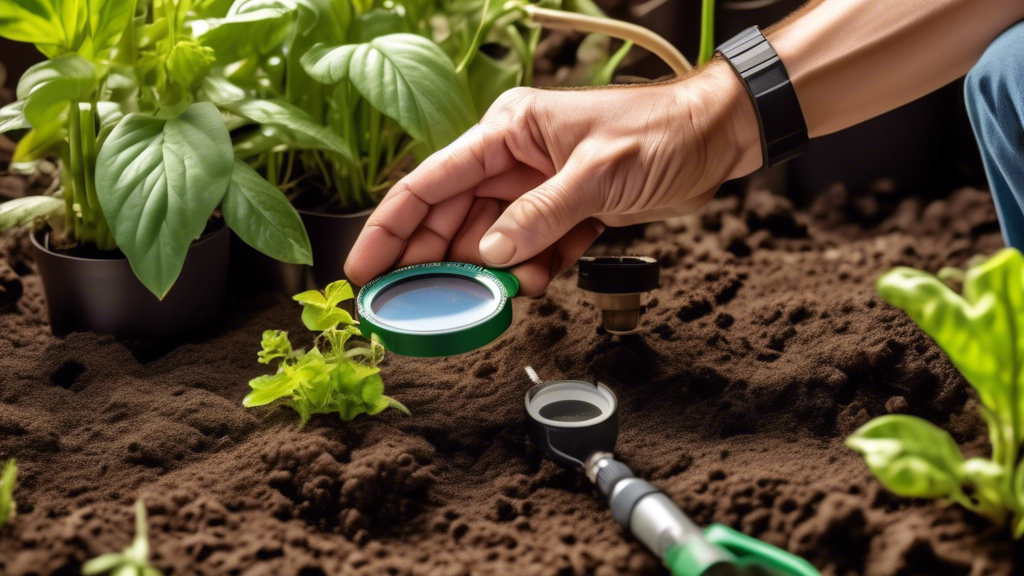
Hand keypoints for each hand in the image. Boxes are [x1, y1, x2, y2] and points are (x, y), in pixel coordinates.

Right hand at [344, 60, 759, 295]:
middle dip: (433, 260)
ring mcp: (537, 186)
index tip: (363, 269)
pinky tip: (538, 283)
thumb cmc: (660, 134)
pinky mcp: (564, 210)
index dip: (391, 226)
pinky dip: (534, 269)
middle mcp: (513, 158)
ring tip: (490, 298)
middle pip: (451, 216)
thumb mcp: (597, 175)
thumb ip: (539, 216)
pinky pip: (533, 248)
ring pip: (493, 239)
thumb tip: (488, 255)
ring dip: (492, 272)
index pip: (431, 181)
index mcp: (507, 131)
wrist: (716, 137)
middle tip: (413, 305)